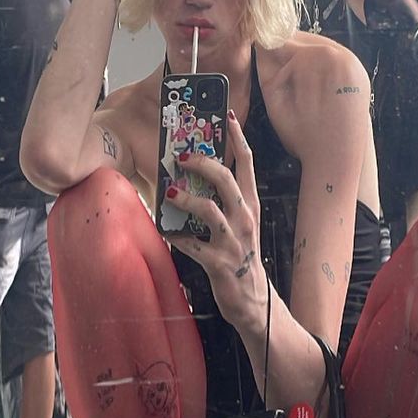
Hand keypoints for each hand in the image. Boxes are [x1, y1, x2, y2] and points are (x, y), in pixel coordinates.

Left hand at [167, 113, 267, 330]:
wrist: (254, 301)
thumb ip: (224, 204)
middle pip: (226, 179)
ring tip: (169, 193)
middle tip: (181, 155)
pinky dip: (175, 236)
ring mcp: (233, 241)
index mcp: (250, 206)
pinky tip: (163, 230)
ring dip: (186, 199)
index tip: (228, 116)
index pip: (247, 164)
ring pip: (209, 209)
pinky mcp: (219, 262)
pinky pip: (192, 244)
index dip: (237, 138)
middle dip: (202, 162)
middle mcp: (245, 219)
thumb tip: (194, 180)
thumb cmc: (240, 259)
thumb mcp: (240, 227)